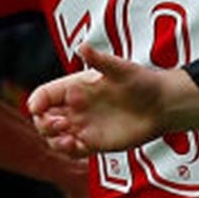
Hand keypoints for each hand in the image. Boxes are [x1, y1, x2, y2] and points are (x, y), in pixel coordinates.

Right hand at [28, 46, 198, 155]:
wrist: (162, 105)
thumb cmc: (142, 82)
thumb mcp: (121, 69)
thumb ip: (100, 60)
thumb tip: (82, 46)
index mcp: (75, 88)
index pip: (44, 95)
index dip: (37, 101)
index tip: (37, 108)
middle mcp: (75, 108)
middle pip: (43, 118)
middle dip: (44, 123)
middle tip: (60, 123)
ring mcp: (83, 126)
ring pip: (54, 137)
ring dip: (53, 139)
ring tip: (67, 138)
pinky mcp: (94, 143)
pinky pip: (72, 150)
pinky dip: (68, 150)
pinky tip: (76, 145)